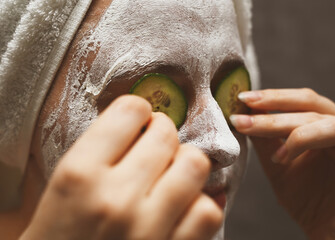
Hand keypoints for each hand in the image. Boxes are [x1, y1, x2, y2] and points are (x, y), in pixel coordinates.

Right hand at [21, 95, 221, 239]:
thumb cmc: (58, 236)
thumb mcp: (63, 186)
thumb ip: (99, 149)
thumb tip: (144, 120)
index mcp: (80, 174)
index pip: (130, 110)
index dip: (138, 112)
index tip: (138, 123)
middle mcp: (116, 198)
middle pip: (166, 134)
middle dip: (163, 134)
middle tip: (156, 147)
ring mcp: (148, 228)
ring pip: (195, 165)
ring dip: (186, 163)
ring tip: (172, 173)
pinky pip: (208, 211)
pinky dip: (201, 203)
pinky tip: (185, 206)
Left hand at [231, 88, 334, 239]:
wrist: (333, 236)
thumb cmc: (311, 203)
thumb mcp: (280, 167)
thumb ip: (266, 141)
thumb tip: (244, 116)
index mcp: (324, 127)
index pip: (298, 102)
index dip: (270, 97)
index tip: (240, 100)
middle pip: (307, 102)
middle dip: (270, 104)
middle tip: (240, 111)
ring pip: (319, 116)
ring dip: (281, 122)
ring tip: (251, 131)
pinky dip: (305, 139)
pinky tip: (281, 156)